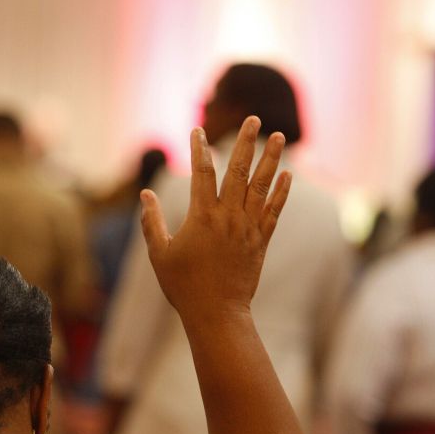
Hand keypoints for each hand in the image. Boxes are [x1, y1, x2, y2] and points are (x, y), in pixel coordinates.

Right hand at [140, 116, 290, 324]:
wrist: (216, 314)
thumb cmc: (182, 286)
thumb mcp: (159, 254)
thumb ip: (152, 222)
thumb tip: (145, 194)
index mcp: (202, 216)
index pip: (201, 172)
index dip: (199, 148)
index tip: (198, 130)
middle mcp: (228, 217)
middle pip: (238, 171)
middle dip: (245, 142)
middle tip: (253, 118)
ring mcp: (248, 228)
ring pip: (262, 186)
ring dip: (271, 159)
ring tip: (278, 136)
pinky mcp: (261, 242)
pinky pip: (274, 211)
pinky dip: (282, 192)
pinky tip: (289, 174)